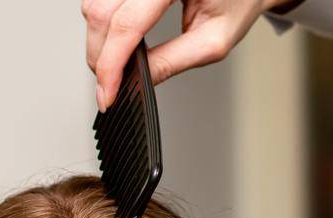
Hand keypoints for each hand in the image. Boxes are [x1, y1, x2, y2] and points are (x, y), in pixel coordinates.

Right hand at [83, 0, 285, 109]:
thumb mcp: (213, 41)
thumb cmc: (238, 3)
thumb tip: (135, 81)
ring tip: (118, 64)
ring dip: (99, 40)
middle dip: (100, 56)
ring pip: (95, 5)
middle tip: (110, 87)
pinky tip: (119, 40)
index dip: (111, 63)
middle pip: (102, 13)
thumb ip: (172, 61)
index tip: (106, 94)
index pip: (128, 23)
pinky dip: (104, 25)